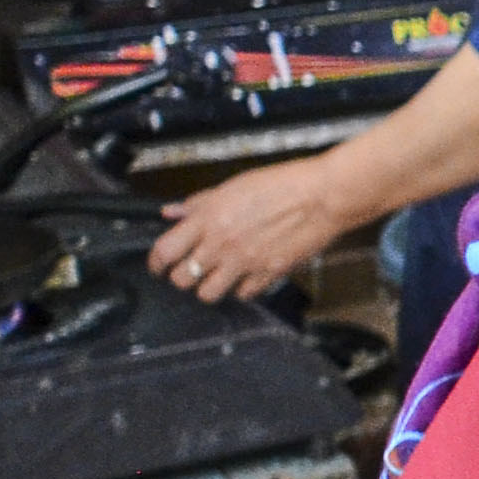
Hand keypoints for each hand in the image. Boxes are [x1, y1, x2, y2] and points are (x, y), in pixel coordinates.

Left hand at [150, 154, 360, 300]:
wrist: (323, 196)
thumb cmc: (284, 185)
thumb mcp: (233, 186)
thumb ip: (200, 203)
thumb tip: (174, 211)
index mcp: (209, 218)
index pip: (165, 251)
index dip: (155, 263)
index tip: (158, 265)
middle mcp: (222, 243)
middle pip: (182, 278)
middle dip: (181, 277)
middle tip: (189, 271)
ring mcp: (245, 261)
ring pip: (208, 293)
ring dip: (209, 288)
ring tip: (217, 278)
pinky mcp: (269, 273)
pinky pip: (244, 294)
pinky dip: (243, 289)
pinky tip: (247, 276)